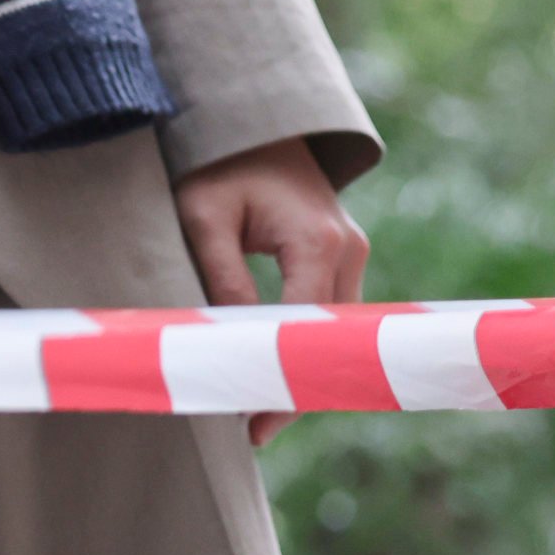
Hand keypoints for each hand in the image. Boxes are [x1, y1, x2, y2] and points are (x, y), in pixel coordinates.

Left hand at [174, 136, 373, 443]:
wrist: (248, 122)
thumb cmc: (215, 164)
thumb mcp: (203, 216)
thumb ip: (221, 276)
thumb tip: (233, 344)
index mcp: (317, 240)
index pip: (306, 329)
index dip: (284, 380)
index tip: (254, 422)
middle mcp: (348, 248)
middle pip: (329, 338)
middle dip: (295, 386)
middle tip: (250, 433)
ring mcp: (351, 250)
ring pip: (334, 330)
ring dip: (301, 368)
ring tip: (256, 413)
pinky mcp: (340, 254)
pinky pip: (327, 312)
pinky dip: (303, 343)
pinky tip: (271, 374)